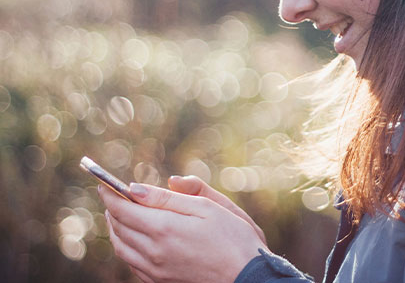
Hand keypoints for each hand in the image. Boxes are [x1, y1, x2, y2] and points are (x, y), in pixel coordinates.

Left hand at [99, 181, 266, 282]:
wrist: (247, 277)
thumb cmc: (233, 237)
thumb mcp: (207, 207)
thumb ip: (170, 197)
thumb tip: (136, 188)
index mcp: (164, 229)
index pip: (123, 209)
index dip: (110, 195)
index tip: (103, 183)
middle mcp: (153, 252)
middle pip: (118, 228)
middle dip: (112, 209)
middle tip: (111, 195)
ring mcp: (155, 270)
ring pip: (121, 247)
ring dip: (115, 228)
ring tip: (118, 214)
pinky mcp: (160, 282)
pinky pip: (131, 263)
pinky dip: (125, 247)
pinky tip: (133, 239)